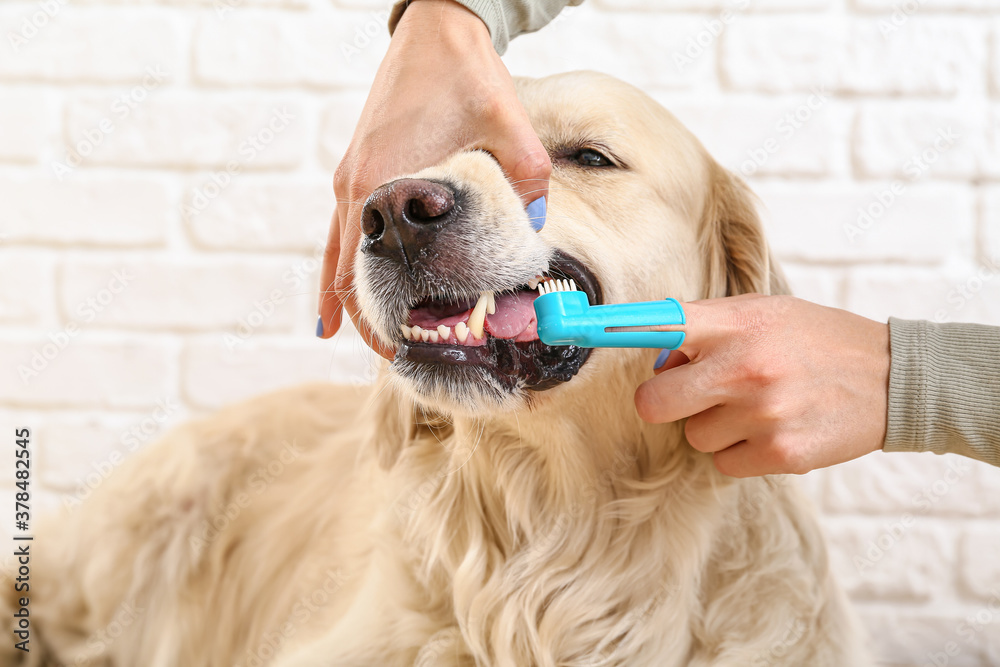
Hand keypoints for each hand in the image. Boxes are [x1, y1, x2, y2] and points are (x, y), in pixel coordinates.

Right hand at [317, 0, 551, 357]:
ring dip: (352, 300)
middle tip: (398, 358)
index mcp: (384, 183)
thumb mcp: (508, 123)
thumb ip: (526, 176)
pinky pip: (341, 232)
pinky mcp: (357, 167)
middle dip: (370, 321)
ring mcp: (351, 177)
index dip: (384, 317)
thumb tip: (535, 228)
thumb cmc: (465, 73)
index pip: (370, 270)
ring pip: (338, 257)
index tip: (405, 350)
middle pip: (349, 274)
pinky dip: (340, 268)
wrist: (433, 27)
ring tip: (367, 343)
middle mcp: (357, 188)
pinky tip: (337, 299)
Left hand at [634, 294, 890, 476]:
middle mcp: (744, 366)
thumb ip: (706, 328)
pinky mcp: (780, 453)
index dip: (610, 330)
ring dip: (714, 427)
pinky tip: (772, 430)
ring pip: (692, 436)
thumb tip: (655, 358)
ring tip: (756, 406)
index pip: (658, 325)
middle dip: (666, 403)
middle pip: (654, 402)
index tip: (572, 328)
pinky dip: (740, 452)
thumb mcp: (763, 313)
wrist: (891, 379)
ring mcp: (762, 413)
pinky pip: (722, 463)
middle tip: (695, 394)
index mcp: (736, 323)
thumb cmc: (814, 341)